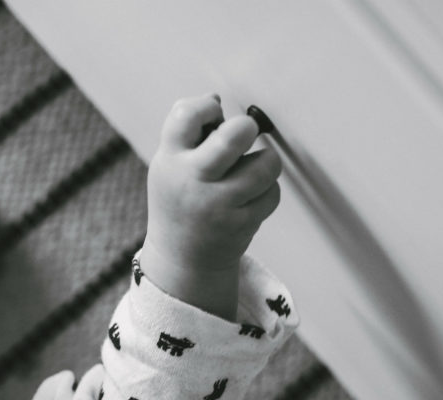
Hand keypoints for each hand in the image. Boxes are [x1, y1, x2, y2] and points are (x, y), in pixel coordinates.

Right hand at [141, 93, 281, 317]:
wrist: (181, 256)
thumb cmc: (180, 196)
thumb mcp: (169, 163)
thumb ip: (187, 132)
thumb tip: (217, 100)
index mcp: (171, 159)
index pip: (186, 115)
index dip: (207, 106)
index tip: (214, 114)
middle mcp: (193, 180)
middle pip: (234, 136)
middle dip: (247, 128)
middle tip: (244, 135)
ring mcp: (219, 204)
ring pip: (265, 164)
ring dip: (264, 161)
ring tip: (252, 168)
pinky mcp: (242, 223)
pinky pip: (272, 193)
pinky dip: (266, 190)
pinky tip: (250, 196)